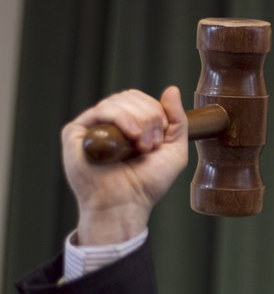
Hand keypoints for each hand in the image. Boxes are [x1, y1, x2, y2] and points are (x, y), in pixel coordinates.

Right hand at [61, 86, 188, 244]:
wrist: (126, 204)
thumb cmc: (147, 183)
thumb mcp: (174, 150)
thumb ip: (177, 120)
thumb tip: (171, 89)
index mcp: (129, 125)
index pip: (142, 100)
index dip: (157, 113)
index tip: (160, 140)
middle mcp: (109, 124)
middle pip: (131, 97)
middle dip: (150, 117)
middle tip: (152, 144)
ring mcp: (92, 127)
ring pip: (118, 101)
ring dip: (139, 120)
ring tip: (142, 145)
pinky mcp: (76, 133)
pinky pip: (101, 111)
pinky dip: (121, 118)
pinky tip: (131, 136)